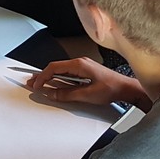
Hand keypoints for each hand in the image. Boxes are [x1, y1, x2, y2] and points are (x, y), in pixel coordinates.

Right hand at [26, 57, 146, 108]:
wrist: (127, 89)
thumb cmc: (112, 88)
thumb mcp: (87, 95)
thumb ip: (67, 94)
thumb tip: (52, 93)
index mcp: (79, 64)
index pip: (54, 68)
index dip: (42, 76)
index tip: (36, 84)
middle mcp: (80, 63)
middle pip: (56, 68)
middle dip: (43, 76)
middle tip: (32, 83)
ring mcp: (83, 67)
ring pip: (61, 71)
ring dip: (51, 78)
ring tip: (40, 85)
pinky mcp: (86, 72)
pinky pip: (68, 74)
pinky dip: (59, 80)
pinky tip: (55, 86)